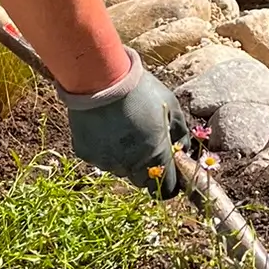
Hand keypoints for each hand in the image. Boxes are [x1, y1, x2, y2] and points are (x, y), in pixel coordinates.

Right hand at [60, 56, 189, 198]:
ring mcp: (106, 162)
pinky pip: (100, 158)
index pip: (166, 190)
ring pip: (119, 168)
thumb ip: (180, 134)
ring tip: (122, 128)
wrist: (101, 78)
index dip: (169, 184)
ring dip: (124, 157)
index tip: (168, 172)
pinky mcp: (86, 155)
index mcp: (155, 156)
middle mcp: (130, 166)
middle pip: (141, 181)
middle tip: (144, 142)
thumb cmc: (142, 90)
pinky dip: (104, 148)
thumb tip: (183, 150)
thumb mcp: (171, 107)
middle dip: (145, 168)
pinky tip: (105, 126)